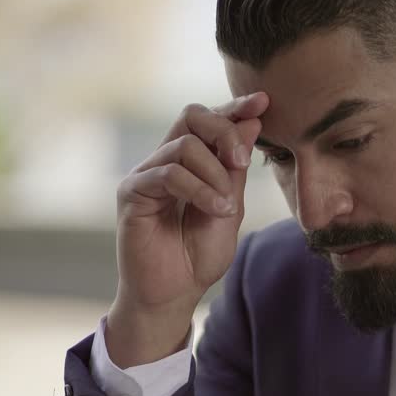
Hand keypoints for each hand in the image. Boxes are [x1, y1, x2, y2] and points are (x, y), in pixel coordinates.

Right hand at [106, 94, 268, 365]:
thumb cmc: (199, 255)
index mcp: (191, 161)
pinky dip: (198, 190)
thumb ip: (236, 168)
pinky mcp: (132, 193)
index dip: (235, 107)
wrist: (175, 294)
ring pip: (184, 146)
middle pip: (192, 116)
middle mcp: (165, 160)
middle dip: (224, 131)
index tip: (263, 101)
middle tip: (241, 160)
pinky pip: (168, 173)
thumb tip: (252, 121)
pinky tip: (215, 209)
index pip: (209, 120)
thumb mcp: (231, 207)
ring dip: (215, 173)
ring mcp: (146, 174)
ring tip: (225, 205)